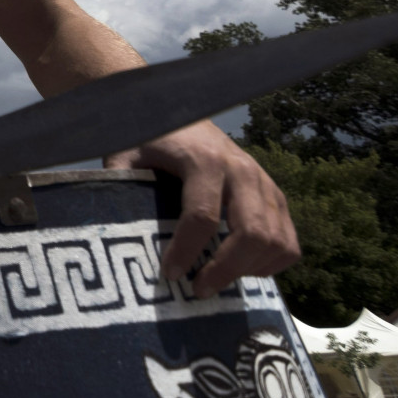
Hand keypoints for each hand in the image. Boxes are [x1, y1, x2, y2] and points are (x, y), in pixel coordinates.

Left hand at [105, 120, 298, 297]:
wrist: (181, 107)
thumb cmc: (151, 136)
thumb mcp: (127, 153)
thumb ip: (119, 183)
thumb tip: (109, 227)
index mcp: (203, 160)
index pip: (202, 215)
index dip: (187, 250)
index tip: (170, 274)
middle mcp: (241, 171)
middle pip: (251, 232)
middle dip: (226, 269)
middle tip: (198, 290)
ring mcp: (265, 183)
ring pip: (276, 240)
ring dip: (250, 270)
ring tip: (218, 282)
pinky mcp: (276, 195)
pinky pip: (289, 240)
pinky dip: (272, 263)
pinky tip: (244, 270)